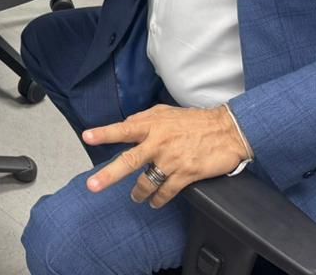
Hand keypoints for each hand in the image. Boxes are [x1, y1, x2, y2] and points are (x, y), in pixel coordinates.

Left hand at [82, 105, 249, 208]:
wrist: (227, 131)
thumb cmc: (195, 121)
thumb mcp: (166, 112)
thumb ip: (144, 118)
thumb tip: (126, 124)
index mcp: (152, 125)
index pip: (123, 129)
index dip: (104, 133)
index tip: (87, 137)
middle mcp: (158, 143)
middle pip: (128, 161)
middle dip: (108, 175)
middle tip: (92, 186)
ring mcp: (171, 160)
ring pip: (146, 182)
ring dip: (138, 193)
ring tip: (136, 197)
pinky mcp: (185, 174)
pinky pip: (166, 192)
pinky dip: (158, 199)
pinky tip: (155, 202)